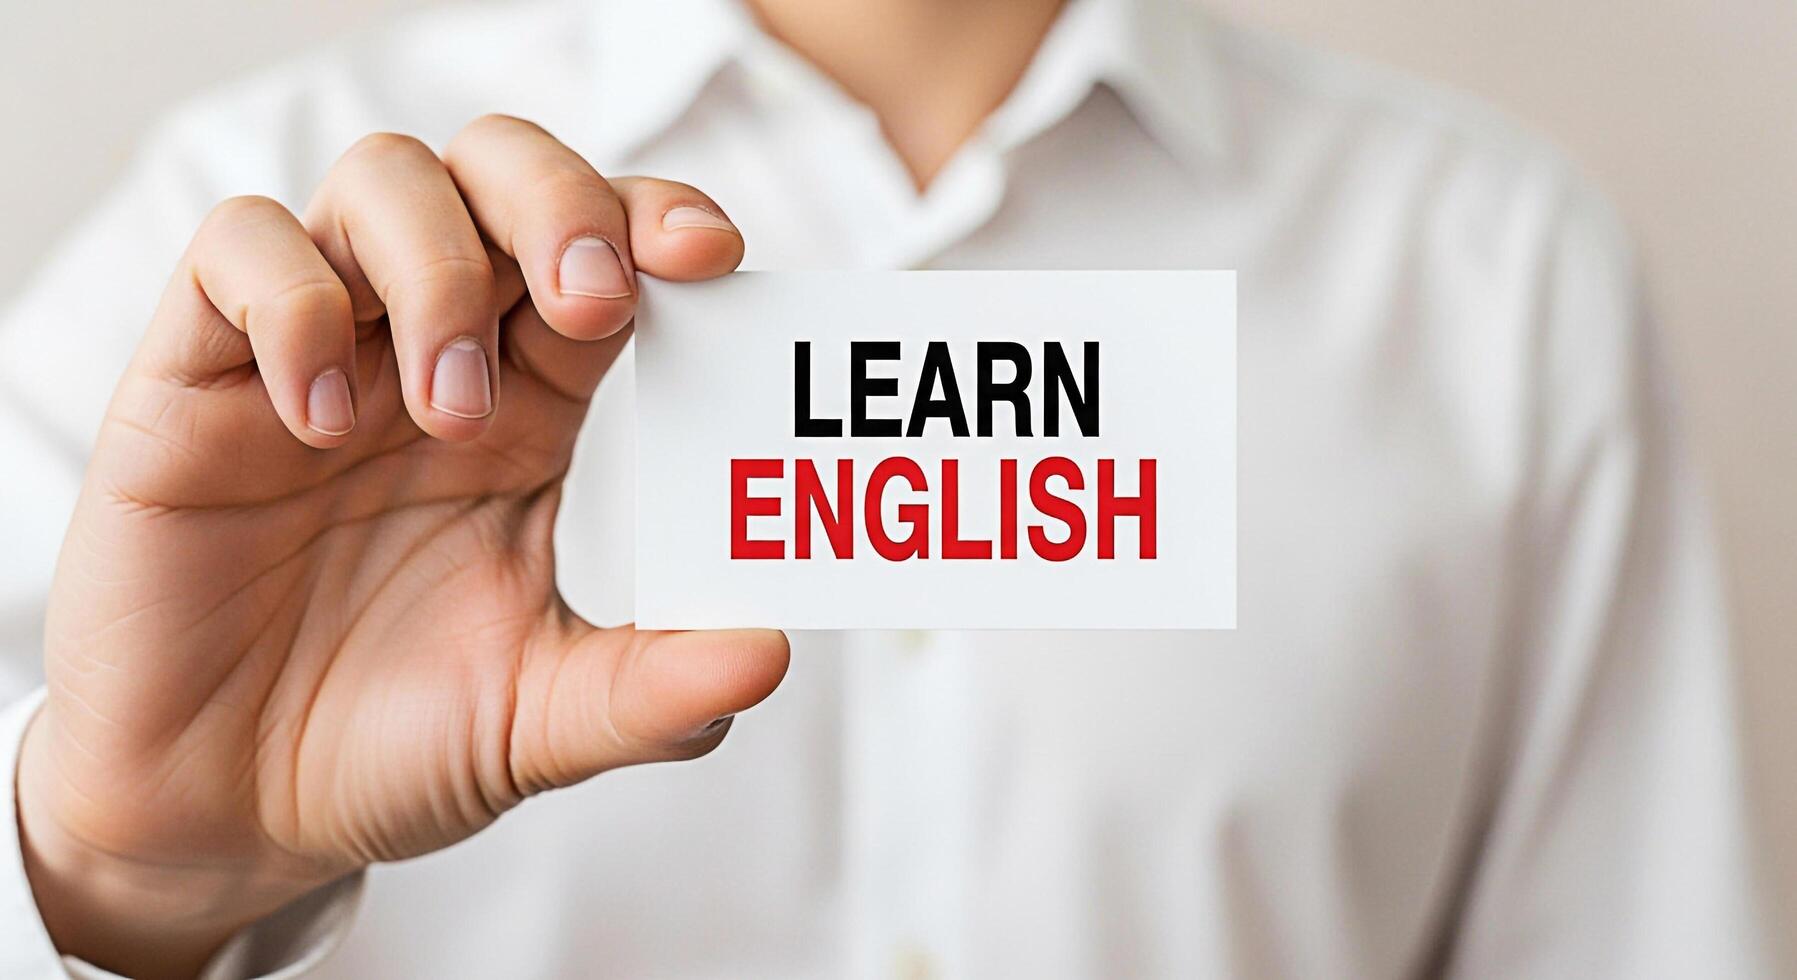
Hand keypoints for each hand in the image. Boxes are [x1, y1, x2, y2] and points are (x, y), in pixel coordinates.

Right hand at [17, 115, 787, 978]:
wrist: (230, 818)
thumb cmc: (392, 746)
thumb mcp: (541, 724)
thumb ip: (653, 694)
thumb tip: (772, 654)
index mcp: (534, 406)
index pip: (608, 251)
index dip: (658, 219)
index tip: (712, 254)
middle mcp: (432, 351)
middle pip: (502, 169)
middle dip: (561, 202)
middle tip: (591, 301)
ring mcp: (317, 353)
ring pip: (383, 181)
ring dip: (439, 268)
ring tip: (447, 410)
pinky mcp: (195, 378)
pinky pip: (235, 252)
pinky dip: (292, 303)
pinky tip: (319, 417)